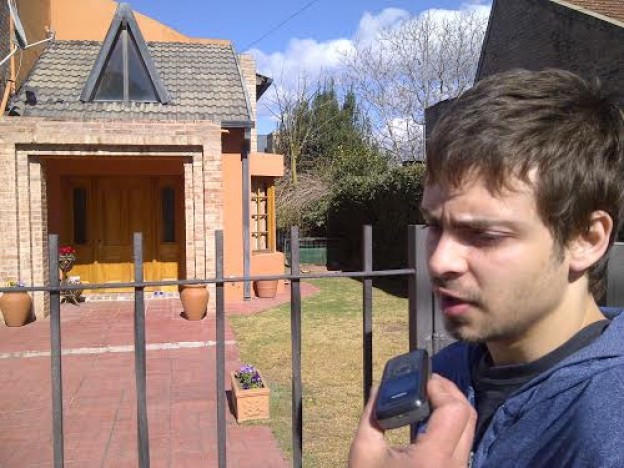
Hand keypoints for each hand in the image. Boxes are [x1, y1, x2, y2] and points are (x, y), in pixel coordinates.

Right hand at [348, 373, 475, 467]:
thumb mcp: (363, 453)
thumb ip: (372, 415)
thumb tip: (380, 388)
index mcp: (433, 459)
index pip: (455, 411)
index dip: (440, 388)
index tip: (418, 380)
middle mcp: (454, 466)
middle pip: (467, 415)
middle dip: (447, 391)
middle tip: (423, 382)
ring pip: (468, 428)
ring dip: (450, 406)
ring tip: (425, 396)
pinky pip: (461, 442)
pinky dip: (449, 422)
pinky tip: (427, 418)